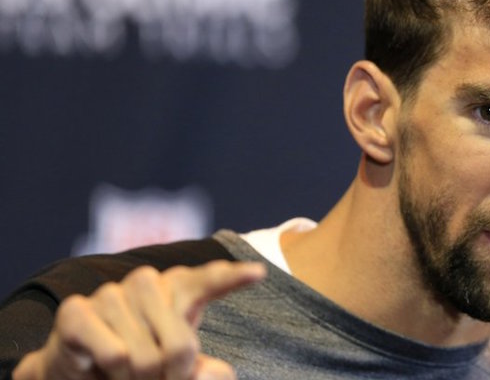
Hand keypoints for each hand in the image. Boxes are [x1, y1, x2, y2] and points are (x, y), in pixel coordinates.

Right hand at [12, 260, 265, 379]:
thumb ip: (200, 370)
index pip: (209, 280)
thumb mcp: (178, 367)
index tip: (259, 273)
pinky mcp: (77, 310)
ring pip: (145, 358)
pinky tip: (98, 366)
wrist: (78, 369)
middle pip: (181, 346)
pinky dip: (113, 375)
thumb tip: (220, 374)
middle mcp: (147, 282)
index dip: (234, 277)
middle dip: (173, 376)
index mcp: (178, 288)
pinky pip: (115, 356)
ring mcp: (111, 293)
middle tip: (158, 378)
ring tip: (127, 373)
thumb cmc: (141, 361)